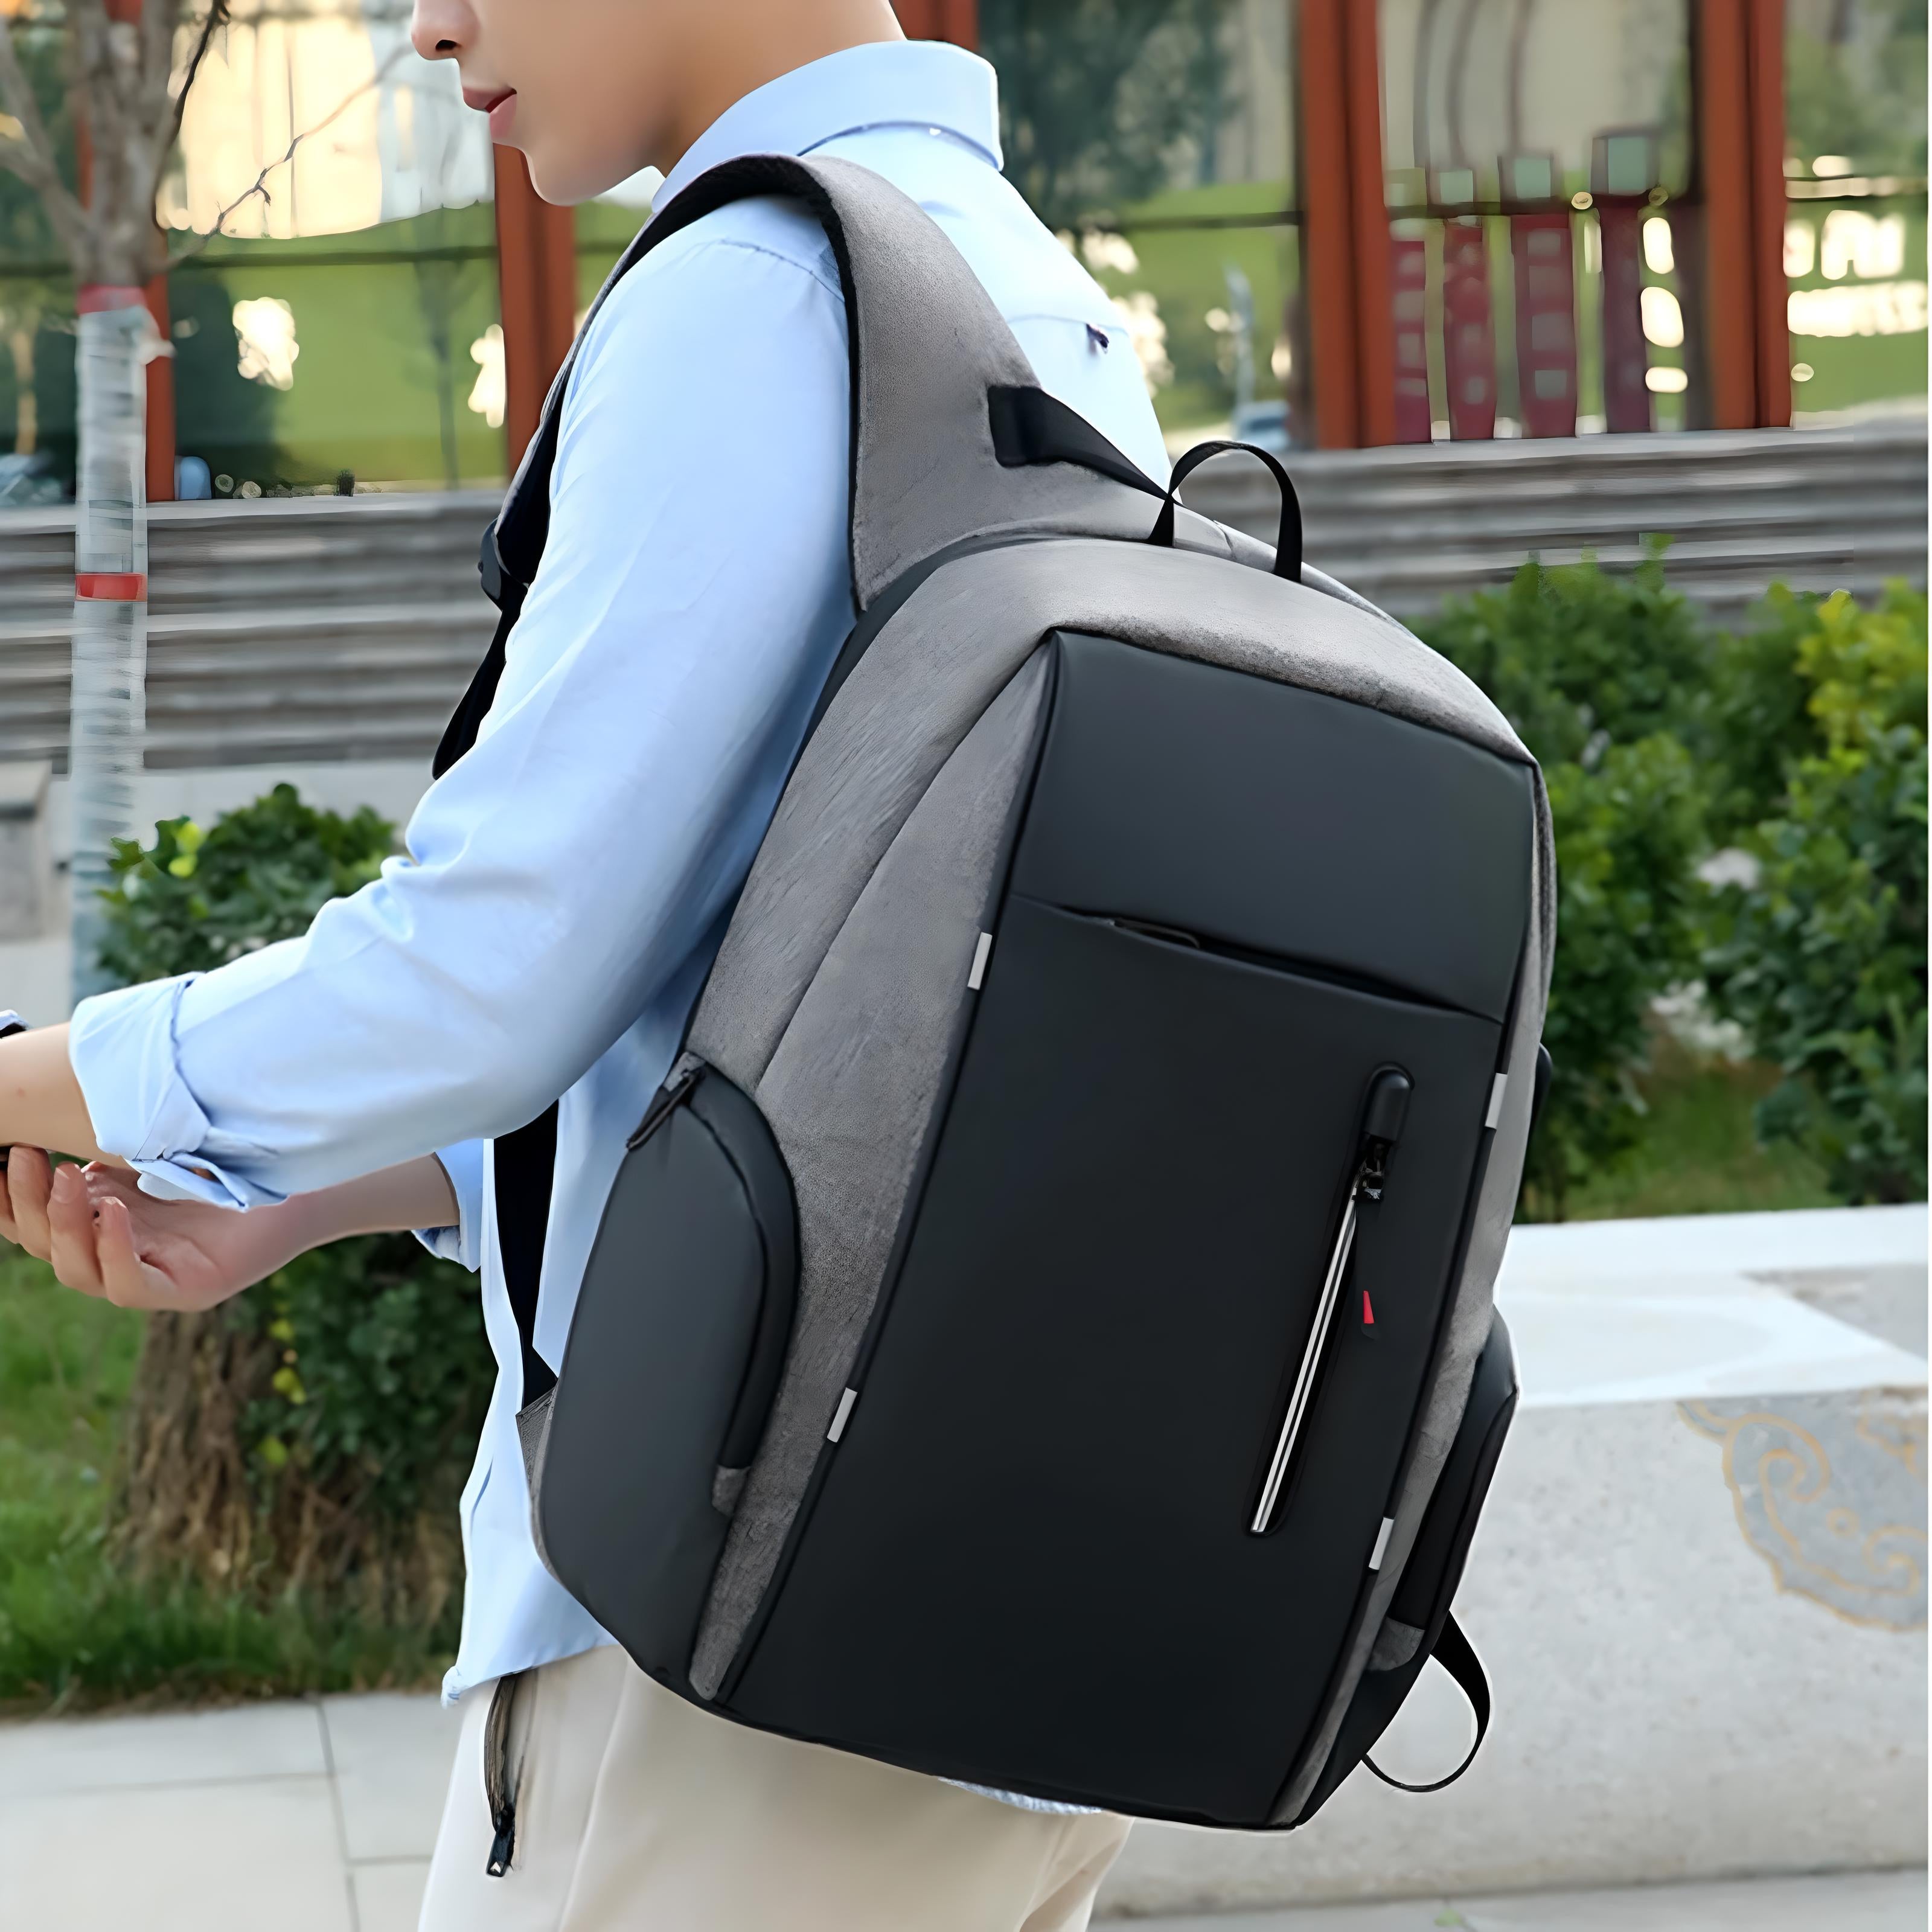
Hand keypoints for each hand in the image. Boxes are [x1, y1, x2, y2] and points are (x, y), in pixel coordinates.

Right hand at [0, 1147, 306, 1311]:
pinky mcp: (184, 1292)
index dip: (3, 1200)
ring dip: (63, 1223)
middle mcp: (114, 1254)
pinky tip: (113, 1213)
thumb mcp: (149, 1150)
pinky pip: (130, 1285)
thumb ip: (100, 1147)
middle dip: (26, 1201)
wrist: (300, 1186)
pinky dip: (113, 1250)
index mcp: (97, 1222)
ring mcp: (148, 1277)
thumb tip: (36, 1120)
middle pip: (43, 1244)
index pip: (29, 1223)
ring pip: (76, 1268)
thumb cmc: (227, 1164)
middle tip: (29, 1156)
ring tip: (67, 1177)